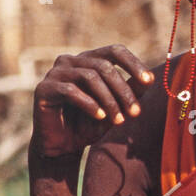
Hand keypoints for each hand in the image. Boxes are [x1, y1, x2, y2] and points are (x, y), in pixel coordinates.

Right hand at [31, 45, 153, 158]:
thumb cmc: (93, 122)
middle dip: (123, 91)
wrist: (65, 144)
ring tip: (119, 121)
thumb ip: (132, 91)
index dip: (133, 63)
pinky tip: (100, 117)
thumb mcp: (118, 106)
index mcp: (91, 59)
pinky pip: (70, 91)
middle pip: (104, 66)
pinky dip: (89, 104)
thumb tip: (151, 78)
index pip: (115, 51)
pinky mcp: (44, 88)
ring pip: (89, 77)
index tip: (149, 81)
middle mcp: (72, 61)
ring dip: (109, 100)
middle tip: (135, 113)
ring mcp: (56, 73)